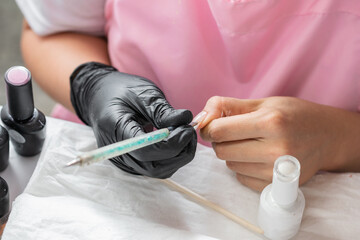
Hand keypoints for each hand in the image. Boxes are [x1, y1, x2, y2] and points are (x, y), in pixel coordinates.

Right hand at [70, 62, 196, 177]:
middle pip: (154, 167)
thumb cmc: (120, 91)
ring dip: (178, 156)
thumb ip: (162, 110)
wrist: (100, 96)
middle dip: (179, 153)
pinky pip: (156, 167)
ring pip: (158, 171)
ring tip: (185, 133)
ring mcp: (124, 161)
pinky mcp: (132, 162)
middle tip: (190, 131)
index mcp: (115, 129)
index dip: (171, 144)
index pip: (145, 150)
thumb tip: (185, 120)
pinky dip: (171, 157)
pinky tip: (176, 139)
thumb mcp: (142, 92)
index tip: (187, 129)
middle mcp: (117, 152)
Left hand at [199, 96, 359, 190]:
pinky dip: (243, 168)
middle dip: (220, 141)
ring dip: (232, 154)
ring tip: (251, 144)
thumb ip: (226, 106)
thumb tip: (200, 119)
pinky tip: (257, 157)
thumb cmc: (295, 116)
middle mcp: (275, 149)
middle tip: (233, 133)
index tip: (213, 125)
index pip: (219, 131)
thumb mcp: (263, 103)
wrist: (328, 137)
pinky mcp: (278, 185)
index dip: (209, 128)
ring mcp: (277, 171)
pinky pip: (241, 178)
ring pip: (230, 165)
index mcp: (270, 123)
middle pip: (221, 151)